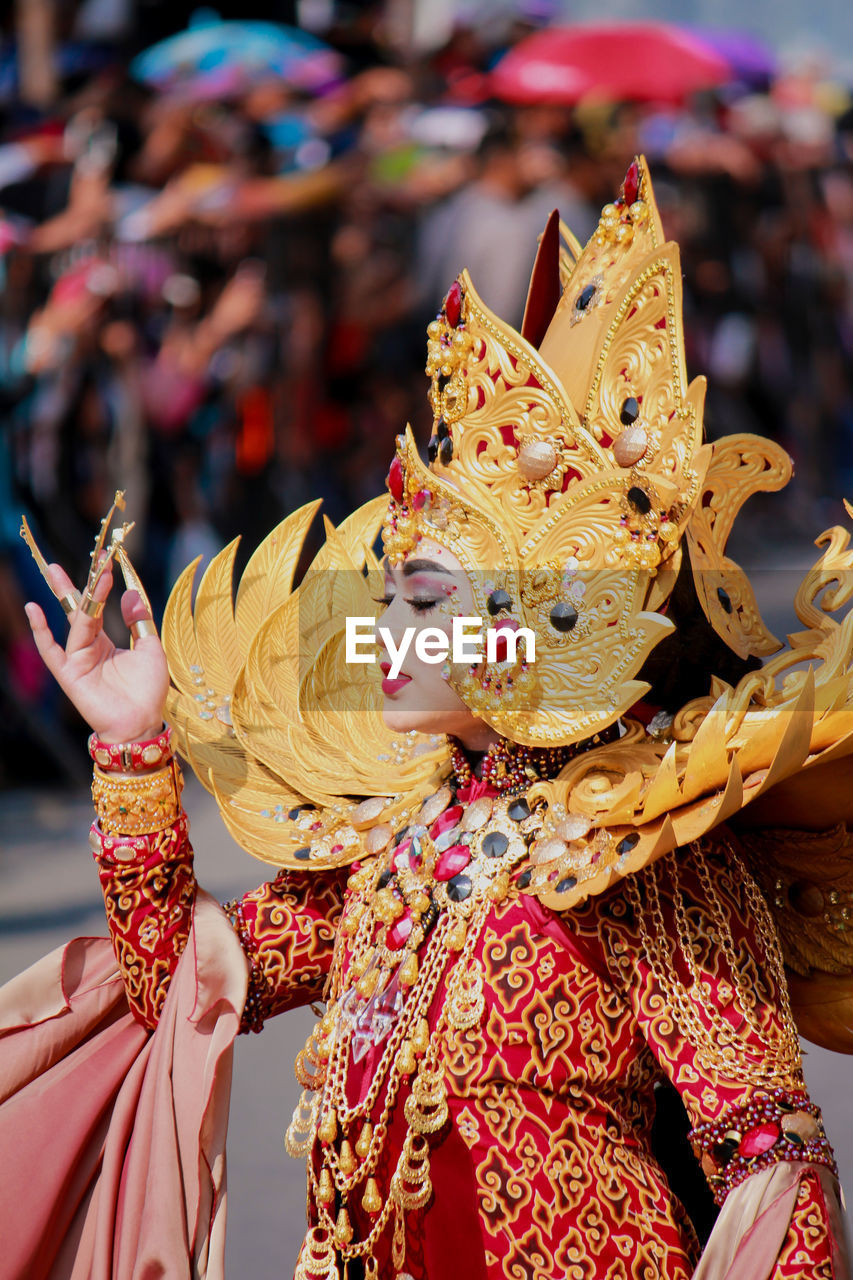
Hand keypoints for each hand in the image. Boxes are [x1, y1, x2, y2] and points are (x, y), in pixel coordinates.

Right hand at [24, 560, 168, 743]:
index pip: (97, 606)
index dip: (100, 583)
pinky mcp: (70, 675)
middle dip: (73, 585)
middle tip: (62, 561)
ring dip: (78, 600)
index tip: (105, 559)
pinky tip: (34, 609)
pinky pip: (52, 651)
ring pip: (76, 624)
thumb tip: (129, 591)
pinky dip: (41, 632)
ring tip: (73, 575)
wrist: (143, 724)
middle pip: (77, 610)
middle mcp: (88, 647)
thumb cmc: (148, 692)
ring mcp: (77, 659)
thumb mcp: (151, 649)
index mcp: (105, 641)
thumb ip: (139, 621)